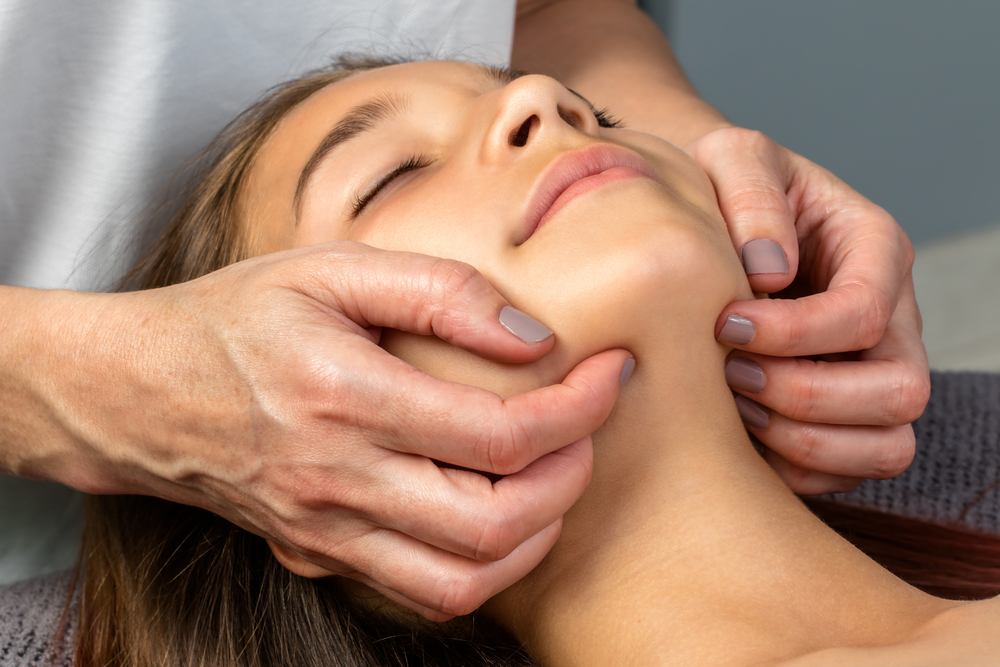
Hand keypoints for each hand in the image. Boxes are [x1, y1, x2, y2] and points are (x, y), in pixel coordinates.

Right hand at [14, 241, 628, 619]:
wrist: (136, 393)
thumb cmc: (234, 318)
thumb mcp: (329, 268)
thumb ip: (439, 290)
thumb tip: (534, 338)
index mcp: (343, 397)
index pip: (498, 435)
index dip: (576, 409)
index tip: (611, 373)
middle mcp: (335, 480)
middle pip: (494, 525)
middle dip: (571, 477)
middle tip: (590, 425)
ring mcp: (324, 532)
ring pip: (463, 580)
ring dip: (536, 535)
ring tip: (557, 472)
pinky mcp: (317, 556)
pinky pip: (421, 592)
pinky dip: (484, 568)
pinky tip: (502, 516)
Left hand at [688, 127, 929, 494]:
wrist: (709, 224)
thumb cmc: (723, 186)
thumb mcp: (733, 157)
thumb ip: (751, 192)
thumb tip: (769, 270)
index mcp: (874, 249)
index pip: (865, 313)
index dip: (794, 333)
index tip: (724, 325)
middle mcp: (890, 317)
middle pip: (899, 391)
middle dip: (805, 394)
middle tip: (730, 373)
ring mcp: (873, 371)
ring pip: (888, 445)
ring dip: (805, 441)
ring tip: (736, 407)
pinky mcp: (844, 416)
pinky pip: (848, 472)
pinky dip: (794, 470)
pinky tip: (740, 434)